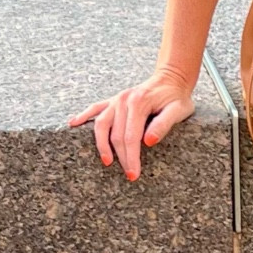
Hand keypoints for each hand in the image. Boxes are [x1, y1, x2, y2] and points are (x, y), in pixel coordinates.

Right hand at [69, 70, 195, 180]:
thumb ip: (164, 124)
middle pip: (116, 135)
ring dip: (102, 145)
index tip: (133, 174)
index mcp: (139, 103)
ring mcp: (116, 99)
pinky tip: (73, 123)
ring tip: (107, 161)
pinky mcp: (113, 100)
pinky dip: (83, 116)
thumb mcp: (179, 110)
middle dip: (121, 157)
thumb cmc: (177, 97)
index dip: (131, 157)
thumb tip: (148, 141)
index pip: (131, 137)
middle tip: (129, 174)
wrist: (172, 78)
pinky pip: (95, 108)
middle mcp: (124, 100)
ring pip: (101, 124)